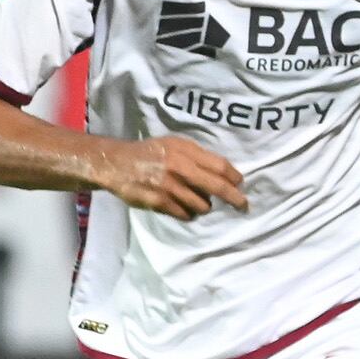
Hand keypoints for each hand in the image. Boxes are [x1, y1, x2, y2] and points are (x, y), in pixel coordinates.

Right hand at [100, 135, 246, 218]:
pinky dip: (188, 213)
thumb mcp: (173, 144)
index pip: (219, 165)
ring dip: (205, 206)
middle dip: (234, 198)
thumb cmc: (149, 152)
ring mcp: (169, 187)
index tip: (240, 183)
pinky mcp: (159, 202)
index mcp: (184, 151)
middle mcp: (179, 168)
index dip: (233, 176)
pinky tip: (184, 208)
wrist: (116, 163)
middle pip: (216, 187)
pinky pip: (185, 214)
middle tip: (243, 205)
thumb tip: (223, 171)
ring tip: (198, 202)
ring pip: (202, 205)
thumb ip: (196, 155)